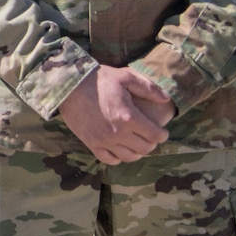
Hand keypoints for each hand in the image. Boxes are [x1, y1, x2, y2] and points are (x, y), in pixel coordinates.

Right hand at [58, 66, 172, 164]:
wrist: (68, 85)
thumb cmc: (99, 79)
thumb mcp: (125, 77)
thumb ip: (148, 88)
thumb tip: (167, 99)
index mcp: (128, 116)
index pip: (155, 135)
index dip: (162, 134)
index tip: (162, 131)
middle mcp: (117, 132)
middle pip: (144, 148)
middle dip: (152, 143)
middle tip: (150, 136)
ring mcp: (103, 140)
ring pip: (129, 157)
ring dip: (137, 152)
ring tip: (137, 143)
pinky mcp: (91, 143)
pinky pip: (110, 159)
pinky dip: (119, 157)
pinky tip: (120, 148)